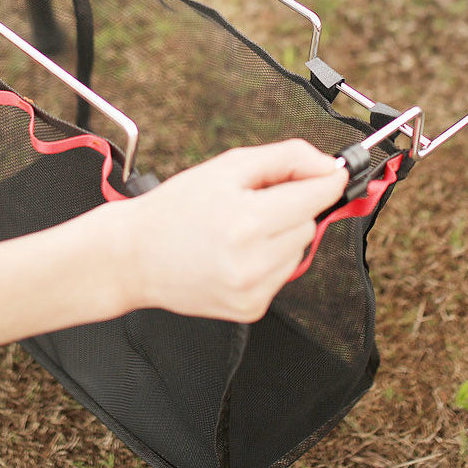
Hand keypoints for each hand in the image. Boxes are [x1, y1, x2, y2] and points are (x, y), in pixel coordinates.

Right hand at [96, 139, 348, 322]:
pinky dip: (270, 258)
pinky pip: (283, 273)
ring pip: (299, 249)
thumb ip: (286, 158)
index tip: (333, 171)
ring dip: (282, 234)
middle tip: (254, 200)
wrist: (134, 256)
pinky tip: (236, 253)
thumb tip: (330, 166)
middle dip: (292, 205)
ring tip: (240, 229)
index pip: (318, 197)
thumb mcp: (228, 167)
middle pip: (309, 222)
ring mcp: (254, 291)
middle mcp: (254, 262)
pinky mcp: (251, 309)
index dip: (328, 179)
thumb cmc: (176, 206)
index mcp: (247, 221)